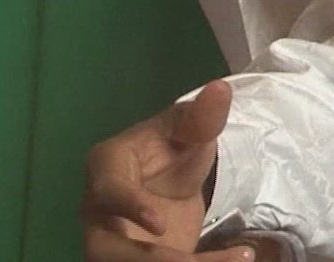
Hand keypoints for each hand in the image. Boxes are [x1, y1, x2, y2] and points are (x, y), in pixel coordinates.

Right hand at [82, 80, 251, 260]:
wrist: (169, 182)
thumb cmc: (171, 148)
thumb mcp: (189, 129)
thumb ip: (202, 116)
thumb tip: (220, 88)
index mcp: (106, 169)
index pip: (109, 191)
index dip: (130, 208)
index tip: (160, 222)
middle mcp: (98, 212)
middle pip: (109, 250)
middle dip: (152, 260)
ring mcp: (110, 243)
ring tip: (234, 260)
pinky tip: (232, 259)